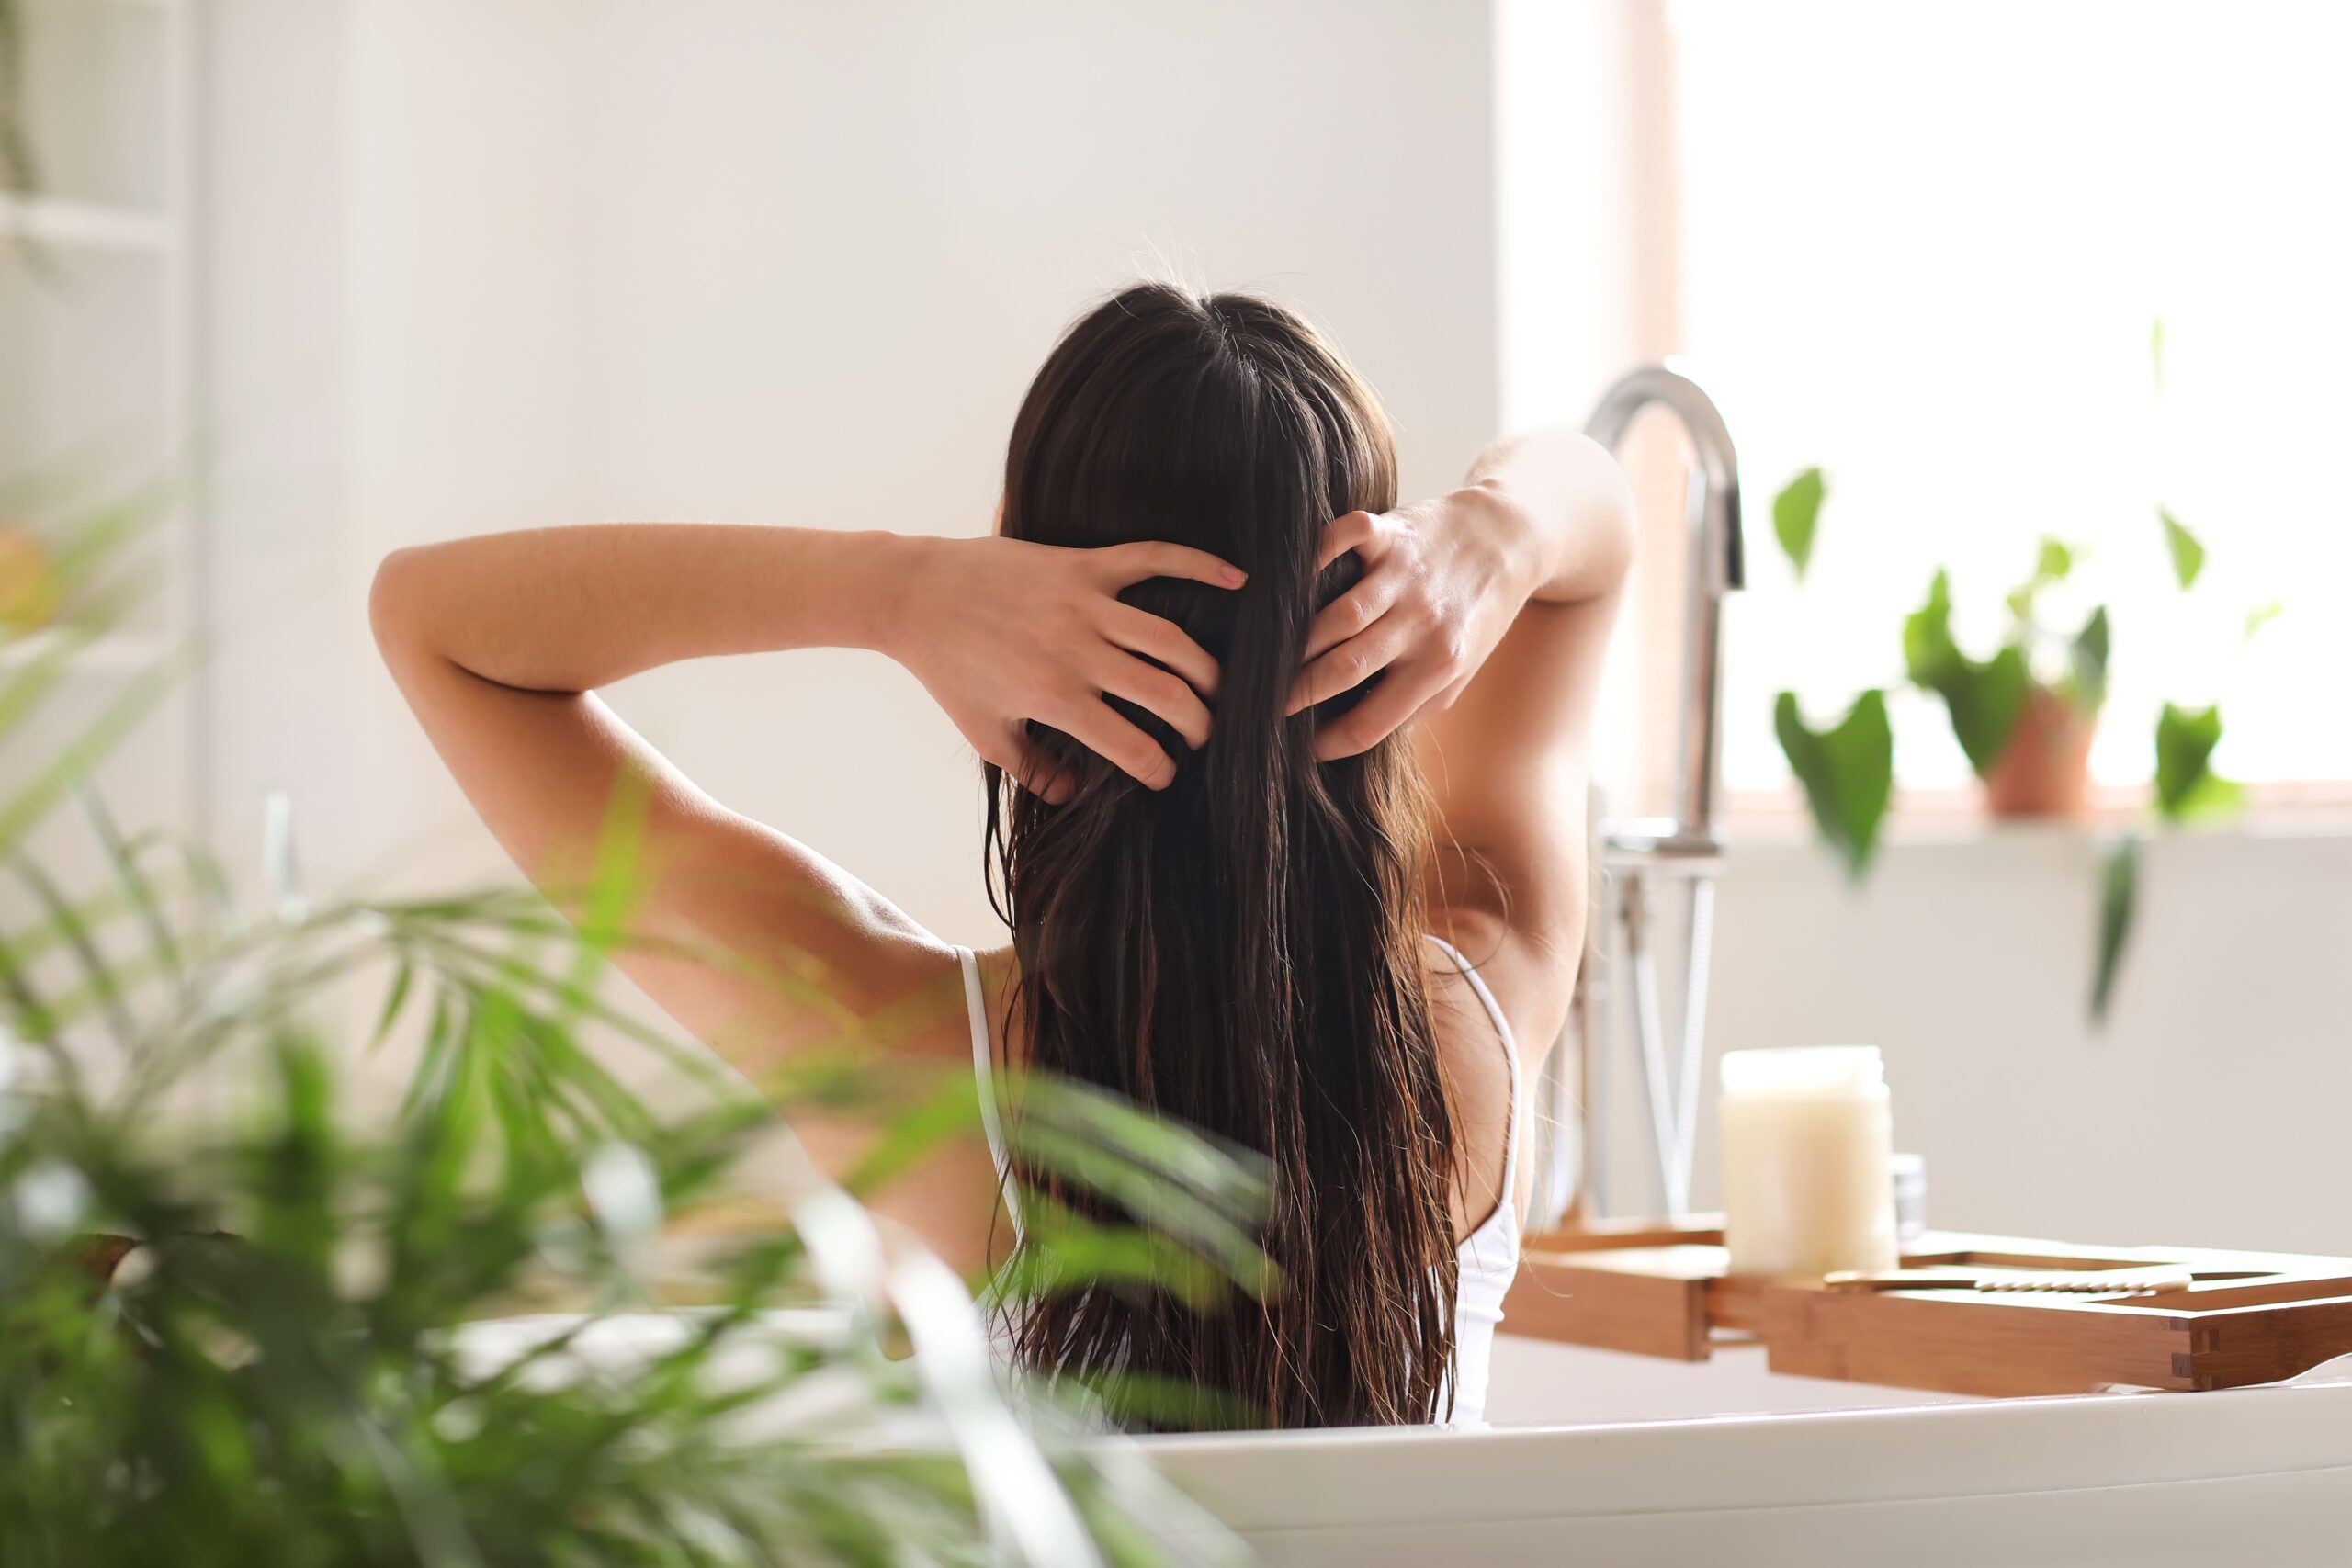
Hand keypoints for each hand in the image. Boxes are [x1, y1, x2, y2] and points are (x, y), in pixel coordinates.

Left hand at [893, 534, 1244, 799]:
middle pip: (1167, 694)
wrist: (915, 594)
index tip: (1166, 777)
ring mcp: (1084, 604)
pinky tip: (1238, 578)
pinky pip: (1153, 559)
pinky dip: (1200, 564)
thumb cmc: (948, 668)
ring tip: (1218, 689)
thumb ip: (1033, 770)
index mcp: (1055, 698)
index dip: (1160, 770)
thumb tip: (1074, 797)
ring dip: (1208, 669)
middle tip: (1205, 736)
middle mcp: (1078, 652)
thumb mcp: (984, 731)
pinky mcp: (1083, 564)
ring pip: (1172, 639)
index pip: (1132, 747)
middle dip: (1200, 724)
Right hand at [1287, 487, 1538, 759]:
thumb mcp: (1459, 673)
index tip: (1297, 750)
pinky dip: (1314, 556)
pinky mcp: (1393, 532)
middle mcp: (1422, 624)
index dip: (1326, 744)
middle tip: (1261, 706)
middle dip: (1295, 694)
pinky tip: (1287, 581)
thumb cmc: (1475, 613)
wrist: (1508, 539)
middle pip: (1345, 669)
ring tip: (1265, 659)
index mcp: (1439, 668)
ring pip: (1337, 617)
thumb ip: (1412, 703)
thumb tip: (1349, 734)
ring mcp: (1405, 577)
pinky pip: (1345, 541)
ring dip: (1294, 641)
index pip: (1371, 723)